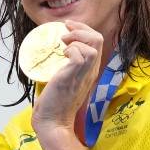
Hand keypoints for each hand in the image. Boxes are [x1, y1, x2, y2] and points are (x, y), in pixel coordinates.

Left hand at [29, 20, 104, 138]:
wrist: (53, 122)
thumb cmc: (55, 104)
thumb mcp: (63, 80)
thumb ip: (64, 69)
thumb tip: (51, 56)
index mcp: (89, 70)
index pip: (96, 42)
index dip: (83, 29)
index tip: (68, 27)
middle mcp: (91, 70)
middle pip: (98, 38)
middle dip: (81, 28)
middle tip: (65, 30)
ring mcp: (84, 73)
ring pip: (94, 43)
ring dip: (76, 37)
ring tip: (63, 44)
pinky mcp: (74, 76)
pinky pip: (80, 55)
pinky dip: (71, 50)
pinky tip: (62, 56)